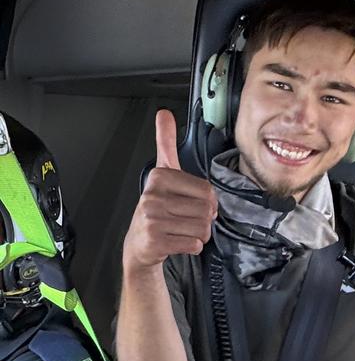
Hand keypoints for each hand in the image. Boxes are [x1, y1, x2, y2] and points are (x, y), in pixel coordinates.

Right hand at [122, 109, 217, 274]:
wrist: (140, 244)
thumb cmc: (157, 209)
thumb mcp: (162, 173)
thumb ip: (165, 144)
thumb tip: (164, 114)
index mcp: (160, 177)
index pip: (206, 190)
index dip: (209, 201)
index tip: (195, 203)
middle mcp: (153, 196)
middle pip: (207, 210)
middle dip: (205, 220)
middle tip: (188, 220)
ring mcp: (153, 219)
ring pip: (202, 228)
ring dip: (200, 234)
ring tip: (182, 230)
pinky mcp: (155, 241)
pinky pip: (193, 244)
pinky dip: (192, 246)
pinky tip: (178, 241)